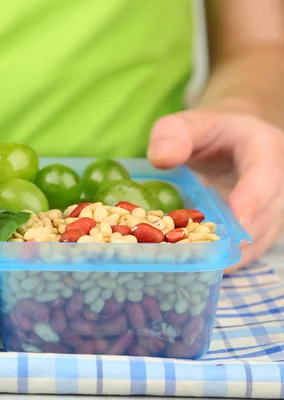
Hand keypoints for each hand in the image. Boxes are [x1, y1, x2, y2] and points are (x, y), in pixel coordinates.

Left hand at [147, 102, 283, 272]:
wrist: (230, 140)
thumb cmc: (207, 132)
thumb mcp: (186, 122)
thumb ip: (172, 133)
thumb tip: (161, 159)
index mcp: (264, 149)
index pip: (265, 176)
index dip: (252, 201)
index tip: (235, 222)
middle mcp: (278, 183)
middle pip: (266, 216)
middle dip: (235, 238)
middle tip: (201, 256)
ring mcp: (273, 209)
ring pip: (259, 240)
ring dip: (229, 255)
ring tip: (193, 266)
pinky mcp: (261, 228)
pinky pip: (250, 250)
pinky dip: (225, 260)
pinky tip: (197, 269)